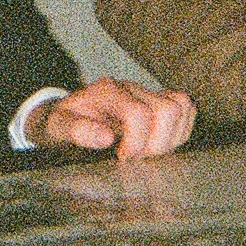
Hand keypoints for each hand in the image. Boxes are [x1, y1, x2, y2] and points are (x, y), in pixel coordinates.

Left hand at [28, 77, 197, 158]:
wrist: (69, 113)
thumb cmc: (65, 122)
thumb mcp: (59, 127)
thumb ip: (76, 130)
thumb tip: (106, 138)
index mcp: (107, 91)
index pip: (139, 113)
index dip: (137, 143)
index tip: (122, 158)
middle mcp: (132, 87)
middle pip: (169, 109)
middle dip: (158, 143)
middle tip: (137, 158)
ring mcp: (148, 92)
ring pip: (183, 106)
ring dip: (171, 138)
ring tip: (147, 153)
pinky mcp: (159, 102)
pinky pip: (187, 109)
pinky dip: (179, 132)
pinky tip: (157, 146)